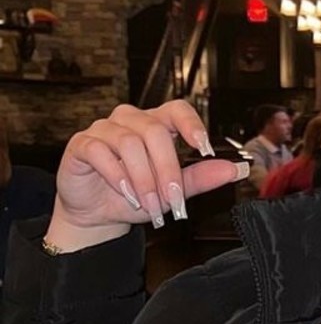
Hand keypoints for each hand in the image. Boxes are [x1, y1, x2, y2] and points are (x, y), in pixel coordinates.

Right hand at [46, 101, 247, 252]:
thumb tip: (235, 170)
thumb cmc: (135, 197)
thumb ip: (201, 178)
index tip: (204, 148)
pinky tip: (127, 193)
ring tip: (149, 205)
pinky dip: (118, 176)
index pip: (176, 110)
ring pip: (129, 143)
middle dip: (167, 170)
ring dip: (144, 180)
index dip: (191, 124)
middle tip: (173, 201)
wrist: (98, 213)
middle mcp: (130, 121)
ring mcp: (104, 129)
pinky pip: (100, 151)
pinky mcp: (82, 144)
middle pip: (154, 132)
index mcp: (155, 126)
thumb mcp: (172, 192)